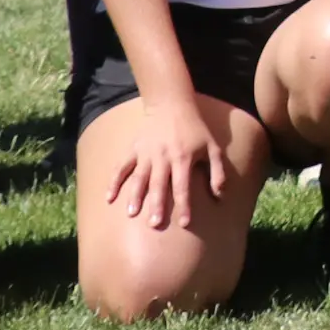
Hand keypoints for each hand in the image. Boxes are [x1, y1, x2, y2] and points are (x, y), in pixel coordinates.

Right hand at [104, 91, 238, 233]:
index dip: (184, 205)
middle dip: (157, 204)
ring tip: (131, 213)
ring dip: (135, 195)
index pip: (183, 186)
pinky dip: (114, 181)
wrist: (172, 105)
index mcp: (183, 157)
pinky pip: (121, 166)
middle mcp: (163, 156)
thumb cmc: (195, 130)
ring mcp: (146, 153)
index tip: (184, 224)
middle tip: (154, 224)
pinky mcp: (133, 149)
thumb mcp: (212, 147)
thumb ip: (217, 172)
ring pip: (139, 177)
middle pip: (159, 184)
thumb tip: (220, 196)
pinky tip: (108, 198)